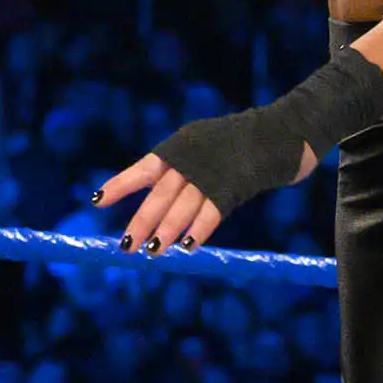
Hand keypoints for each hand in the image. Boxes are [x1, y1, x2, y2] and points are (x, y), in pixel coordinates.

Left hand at [94, 138, 316, 254]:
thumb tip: (165, 205)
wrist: (286, 131)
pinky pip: (212, 212)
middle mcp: (192, 157)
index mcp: (182, 146)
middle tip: (126, 246)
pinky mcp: (235, 184)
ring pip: (182, 206)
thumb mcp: (209, 148)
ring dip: (166, 231)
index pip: (144, 168)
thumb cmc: (246, 144)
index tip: (96, 200)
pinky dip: (198, 229)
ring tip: (152, 252)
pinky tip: (187, 246)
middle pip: (160, 194)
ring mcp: (213, 170)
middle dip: (142, 221)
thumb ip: (188, 171)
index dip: (120, 185)